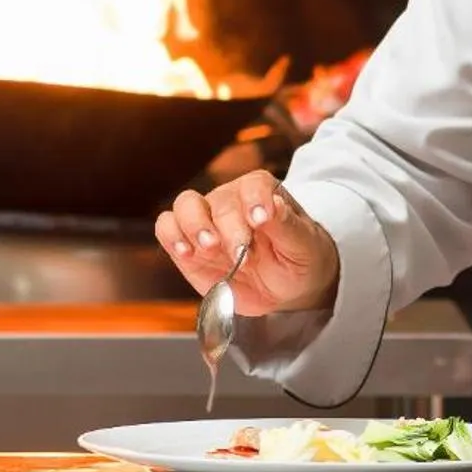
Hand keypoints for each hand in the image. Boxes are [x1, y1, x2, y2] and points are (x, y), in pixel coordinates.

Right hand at [156, 170, 340, 314]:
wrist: (286, 288)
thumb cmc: (299, 259)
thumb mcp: (304, 245)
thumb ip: (288, 225)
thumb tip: (273, 205)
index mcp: (262, 193)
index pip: (253, 184)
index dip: (255, 198)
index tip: (261, 220)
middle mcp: (230, 201)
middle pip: (220, 201)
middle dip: (229, 228)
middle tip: (241, 253)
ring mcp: (206, 221)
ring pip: (185, 204)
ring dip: (194, 225)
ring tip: (208, 247)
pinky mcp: (188, 244)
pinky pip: (167, 228)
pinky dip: (171, 237)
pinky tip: (185, 252)